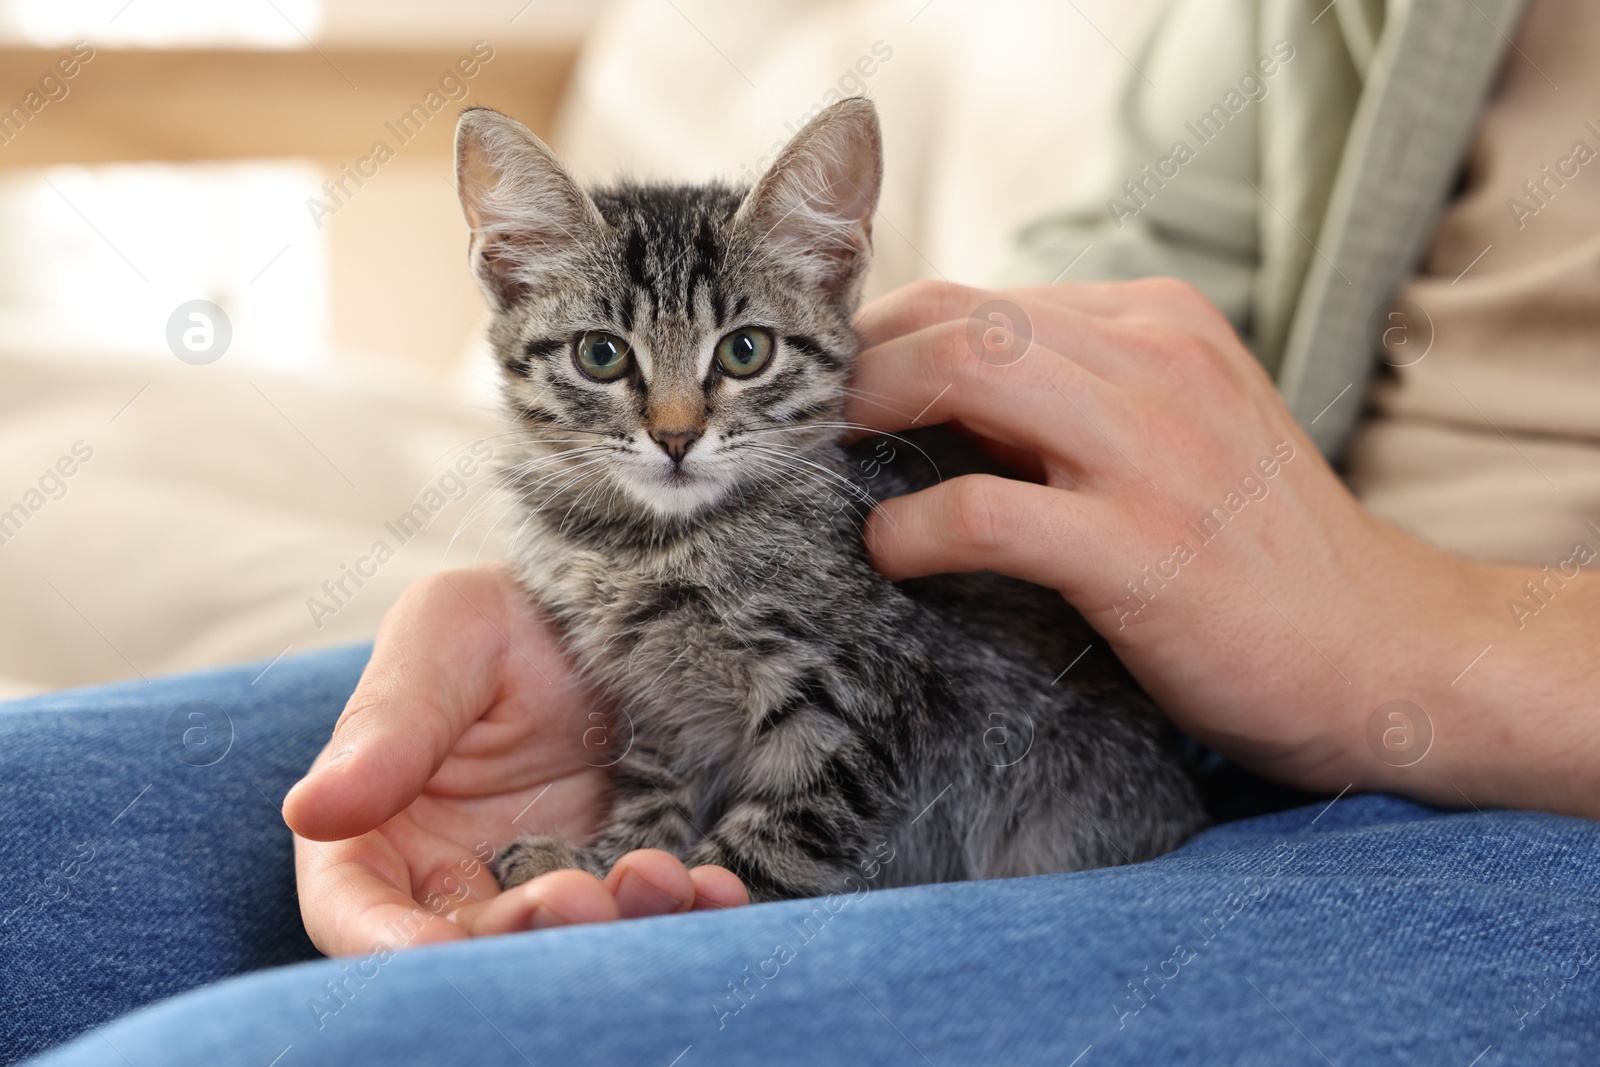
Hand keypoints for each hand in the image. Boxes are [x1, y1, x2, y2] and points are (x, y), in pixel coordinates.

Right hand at [282, 566, 747, 956]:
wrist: (606, 615)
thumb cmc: (500, 619)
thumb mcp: (443, 639)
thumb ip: (387, 727)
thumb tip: (312, 810)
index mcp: (374, 825)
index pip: (353, 908)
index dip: (386, 941)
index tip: (439, 947)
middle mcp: (449, 875)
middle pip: (466, 944)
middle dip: (524, 934)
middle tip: (584, 898)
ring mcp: (536, 883)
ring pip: (559, 942)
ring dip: (609, 927)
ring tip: (660, 878)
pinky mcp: (616, 879)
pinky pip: (643, 916)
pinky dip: (681, 912)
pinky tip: (716, 889)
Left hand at [848, 279, 1599, 816]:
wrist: (1386, 650)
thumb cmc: (1260, 551)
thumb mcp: (1177, 433)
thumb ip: (1069, 401)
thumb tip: (930, 400)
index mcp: (1161, 325)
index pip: (982, 298)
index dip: (885, 335)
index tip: (833, 386)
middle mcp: (1157, 361)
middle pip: (958, 317)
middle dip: (857, 361)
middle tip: (800, 420)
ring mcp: (1152, 448)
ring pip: (966, 373)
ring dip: (869, 412)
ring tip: (822, 462)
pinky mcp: (1142, 547)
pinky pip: (983, 511)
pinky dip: (913, 527)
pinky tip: (888, 549)